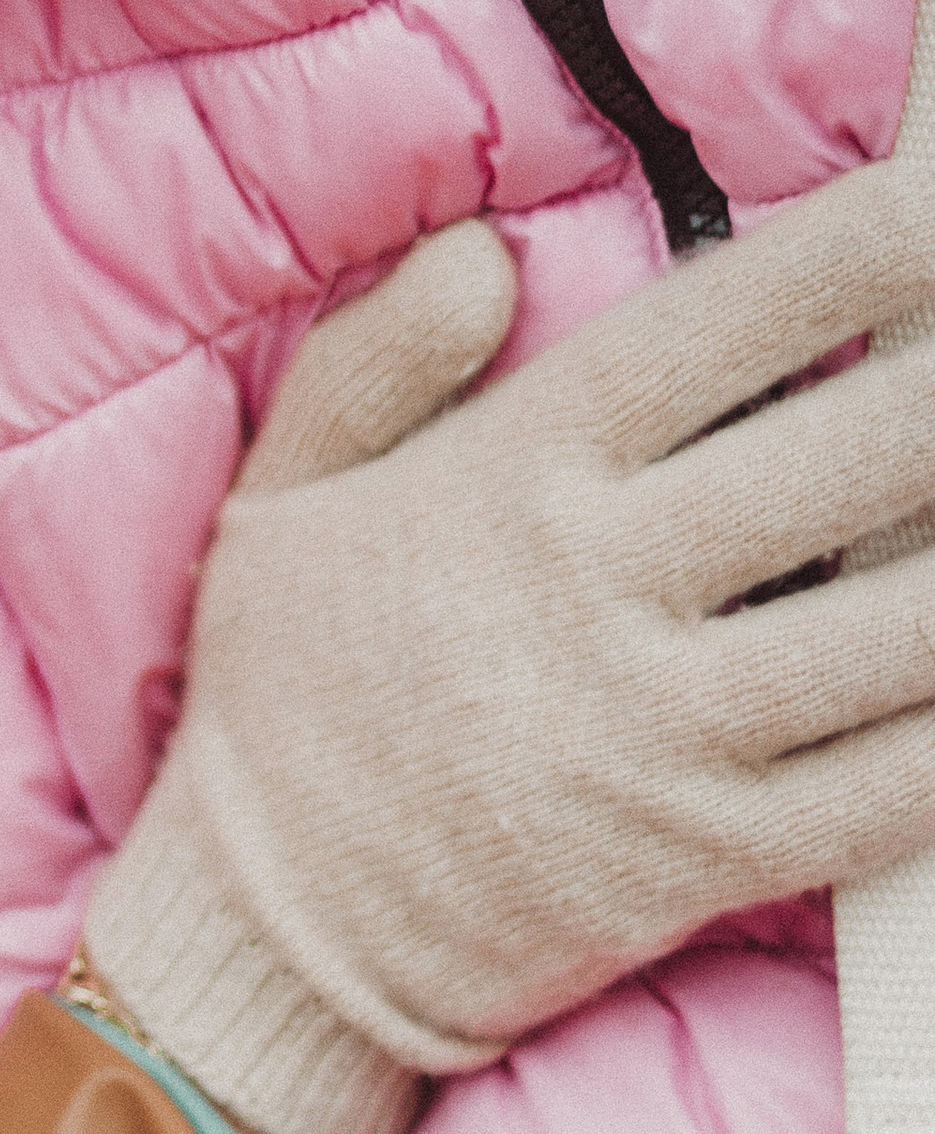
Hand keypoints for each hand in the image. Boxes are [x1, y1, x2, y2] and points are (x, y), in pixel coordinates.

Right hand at [85, 162, 934, 1133]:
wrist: (266, 930)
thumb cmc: (284, 698)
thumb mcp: (282, 492)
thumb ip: (379, 357)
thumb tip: (483, 251)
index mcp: (510, 479)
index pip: (712, 333)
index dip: (849, 255)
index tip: (934, 204)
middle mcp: (600, 588)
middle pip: (849, 458)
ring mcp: (664, 731)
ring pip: (901, 627)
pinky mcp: (706, 858)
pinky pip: (887, 792)